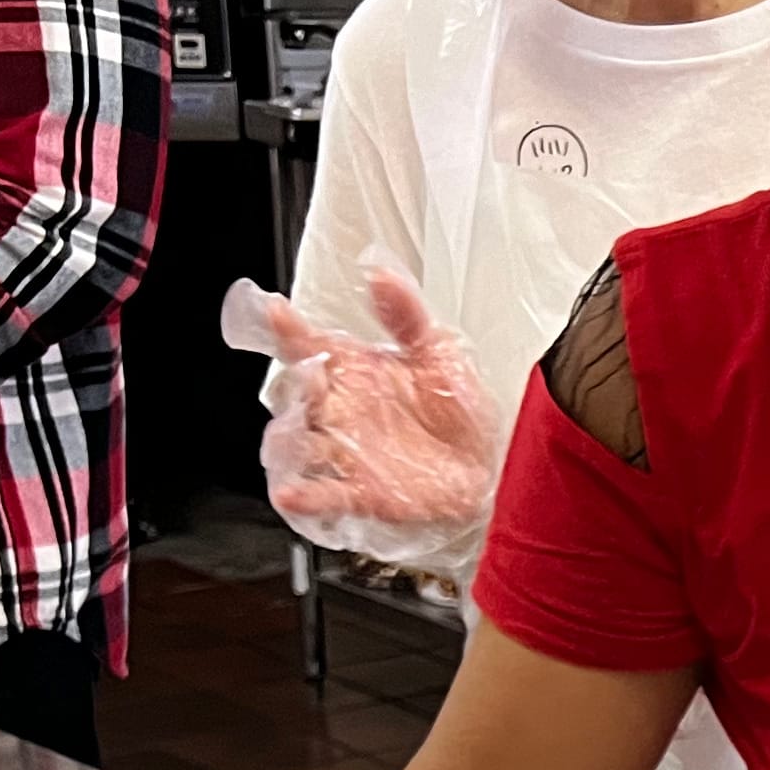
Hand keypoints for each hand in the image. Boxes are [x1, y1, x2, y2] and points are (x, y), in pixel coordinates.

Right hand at [247, 266, 501, 541]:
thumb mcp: (439, 350)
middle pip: (293, 396)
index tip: (276, 313)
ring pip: (296, 445)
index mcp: (350, 370)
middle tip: (308, 381)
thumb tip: (380, 274)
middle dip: (292, 390)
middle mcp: (339, 410)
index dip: (286, 329)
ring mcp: (346, 451)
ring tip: (289, 437)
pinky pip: (325, 494)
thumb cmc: (459, 406)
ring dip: (285, 442)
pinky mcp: (362, 491)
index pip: (306, 345)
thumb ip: (406, 313)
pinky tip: (290, 491)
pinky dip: (304, 495)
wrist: (493, 462)